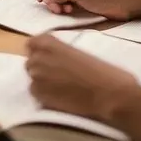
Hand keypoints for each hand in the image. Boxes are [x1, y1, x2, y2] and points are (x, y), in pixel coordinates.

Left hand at [25, 33, 140, 123]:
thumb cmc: (102, 71)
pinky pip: (36, 92)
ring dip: (42, 81)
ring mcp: (36, 77)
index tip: (49, 57)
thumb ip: (61, 52)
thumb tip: (56, 59)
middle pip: (31, 61)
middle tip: (58, 74)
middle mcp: (38, 58)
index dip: (40, 51)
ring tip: (61, 87)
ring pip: (33, 77)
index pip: (32, 43)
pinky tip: (60, 97)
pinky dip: (45, 94)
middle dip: (41, 66)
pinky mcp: (39, 96)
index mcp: (49, 43)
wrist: (110, 94)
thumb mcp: (79, 53)